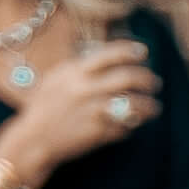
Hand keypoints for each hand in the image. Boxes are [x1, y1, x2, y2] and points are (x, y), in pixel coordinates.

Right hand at [0, 25, 157, 177]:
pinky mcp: (99, 132)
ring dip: (149, 105)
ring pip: (134, 104)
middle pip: (128, 77)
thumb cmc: (46, 106)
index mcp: (73, 72)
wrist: (34, 138)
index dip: (128, 51)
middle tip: (154, 83)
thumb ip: (80, 68)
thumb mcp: (57, 79)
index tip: (143, 51)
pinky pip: (126, 126)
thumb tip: (109, 56)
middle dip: (147, 79)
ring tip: (153, 107)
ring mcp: (92, 111)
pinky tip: (131, 124)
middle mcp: (84, 89)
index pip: (107, 55)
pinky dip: (131, 125)